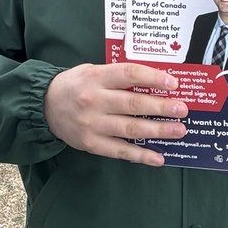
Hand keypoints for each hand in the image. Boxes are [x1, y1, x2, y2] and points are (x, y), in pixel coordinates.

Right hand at [44, 63, 188, 165]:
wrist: (44, 105)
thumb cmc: (74, 84)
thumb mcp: (92, 71)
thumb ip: (117, 76)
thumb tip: (153, 83)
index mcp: (96, 77)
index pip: (129, 74)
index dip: (153, 78)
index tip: (173, 83)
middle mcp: (94, 100)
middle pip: (133, 104)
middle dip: (162, 107)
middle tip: (182, 109)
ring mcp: (92, 124)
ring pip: (130, 128)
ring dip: (158, 130)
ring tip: (179, 130)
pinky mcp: (91, 143)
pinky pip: (120, 151)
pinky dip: (141, 155)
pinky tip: (158, 157)